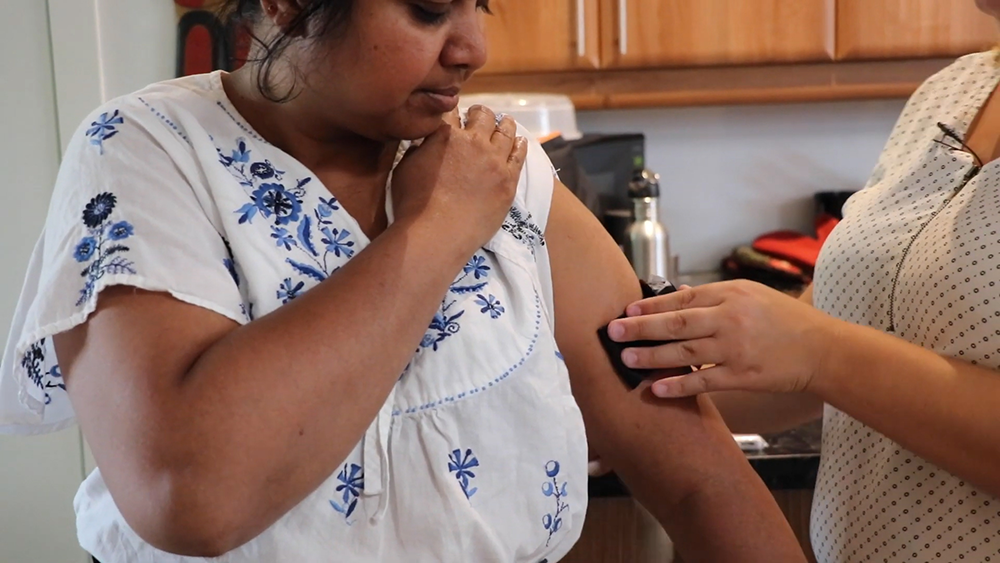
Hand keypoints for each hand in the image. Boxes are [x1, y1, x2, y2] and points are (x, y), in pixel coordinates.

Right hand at [391, 106, 527, 253]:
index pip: (452, 113)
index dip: (454, 112)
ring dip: (504, 124)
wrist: (437, 233)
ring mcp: (494, 161)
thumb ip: (419, 149)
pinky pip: (519, 156)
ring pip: (505, 131)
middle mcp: (473, 142)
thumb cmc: (414, 205)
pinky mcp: (508, 181)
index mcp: (446, 135)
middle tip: (479, 116)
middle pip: (483, 116)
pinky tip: (520, 142)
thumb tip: (426, 142)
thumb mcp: (405, 168)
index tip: (456, 116)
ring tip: (505, 122)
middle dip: (479, 114)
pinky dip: (519, 145)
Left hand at [607, 280, 840, 397]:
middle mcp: (730, 319)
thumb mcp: (751, 296)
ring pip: (684, 353)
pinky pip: (703, 381)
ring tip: (626, 358)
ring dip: (651, 356)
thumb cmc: (783, 321)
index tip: (627, 310)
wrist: (821, 350)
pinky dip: (678, 385)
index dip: (651, 306)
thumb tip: (675, 298)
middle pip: (676, 323)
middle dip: (641, 327)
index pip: (682, 298)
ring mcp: (735, 349)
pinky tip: (655, 388)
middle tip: (613, 331)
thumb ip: (714, 297)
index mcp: (731, 294)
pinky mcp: (742, 377)